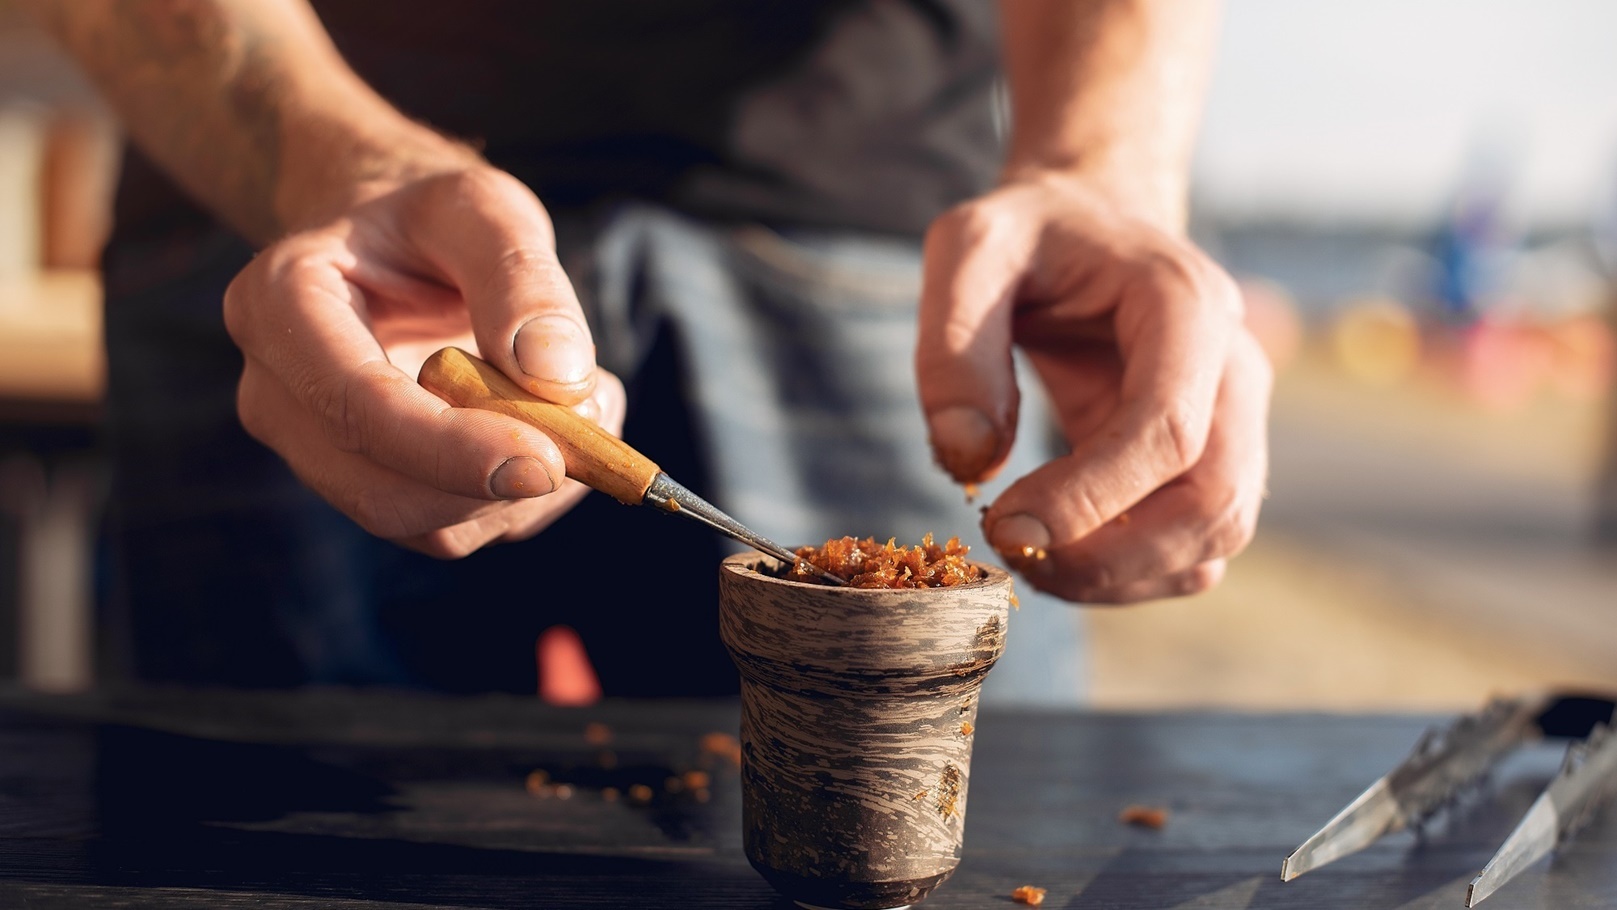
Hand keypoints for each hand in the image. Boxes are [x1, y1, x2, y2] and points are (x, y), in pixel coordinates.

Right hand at [224, 167, 623, 556]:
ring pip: (420, 521)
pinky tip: (556, 434)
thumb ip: (521, 280)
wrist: (389, 243)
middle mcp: (276, 393)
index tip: (547, 463)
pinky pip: (447, 528)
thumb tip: (557, 379)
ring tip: (585, 405)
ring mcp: (315, 451)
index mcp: (280, 303)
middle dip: (496, 481)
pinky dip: (520, 501)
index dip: (451, 449)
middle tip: (595, 418)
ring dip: (521, 492)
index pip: (355, 406)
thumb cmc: (432, 219)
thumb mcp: (484, 208)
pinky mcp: (367, 486)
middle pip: (380, 488)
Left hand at [917, 172, 1270, 602]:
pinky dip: (1133, 573)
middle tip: (1014, 553)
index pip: (1168, 430)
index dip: (1090, 499)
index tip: (1003, 526)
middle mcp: (1233, 364)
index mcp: (1186, 303)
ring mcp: (1234, 417)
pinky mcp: (1211, 457)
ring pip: (1217, 534)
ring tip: (1027, 557)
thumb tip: (969, 459)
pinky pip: (1197, 544)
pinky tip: (1057, 553)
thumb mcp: (967, 250)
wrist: (1082, 224)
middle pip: (1216, 499)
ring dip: (1123, 574)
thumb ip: (953, 346)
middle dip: (1115, 554)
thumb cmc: (1024, 235)